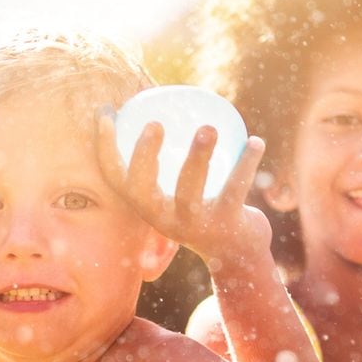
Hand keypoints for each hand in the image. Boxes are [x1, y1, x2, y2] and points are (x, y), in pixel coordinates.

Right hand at [94, 110, 270, 271]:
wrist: (238, 256)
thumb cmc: (207, 211)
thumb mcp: (186, 189)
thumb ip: (174, 160)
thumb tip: (172, 104)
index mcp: (148, 207)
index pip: (117, 178)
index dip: (105, 147)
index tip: (106, 112)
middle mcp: (164, 220)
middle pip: (143, 191)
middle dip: (144, 157)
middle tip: (154, 123)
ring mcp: (194, 226)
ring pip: (189, 192)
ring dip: (198, 158)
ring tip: (208, 127)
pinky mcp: (225, 227)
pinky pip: (234, 190)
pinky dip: (246, 163)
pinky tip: (256, 141)